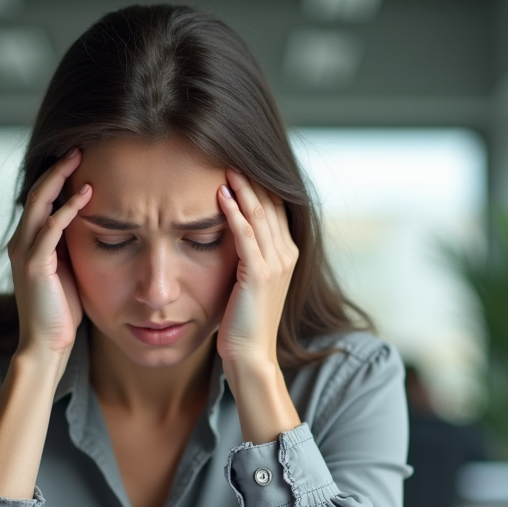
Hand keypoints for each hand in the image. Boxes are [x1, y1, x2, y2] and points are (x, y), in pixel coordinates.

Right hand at [7, 149, 92, 360]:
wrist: (47, 344)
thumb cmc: (61, 311)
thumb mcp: (68, 270)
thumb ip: (70, 246)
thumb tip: (91, 224)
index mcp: (29, 242)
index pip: (40, 199)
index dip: (56, 176)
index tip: (78, 158)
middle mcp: (21, 242)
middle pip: (36, 192)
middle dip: (57, 168)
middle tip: (78, 147)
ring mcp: (25, 252)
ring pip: (38, 203)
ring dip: (59, 179)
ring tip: (79, 158)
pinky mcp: (34, 265)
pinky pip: (50, 228)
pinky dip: (67, 209)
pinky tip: (85, 195)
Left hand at [216, 169, 298, 371]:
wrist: (251, 355)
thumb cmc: (243, 321)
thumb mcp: (249, 280)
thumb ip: (247, 254)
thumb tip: (228, 229)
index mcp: (288, 254)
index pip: (276, 207)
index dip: (260, 183)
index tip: (239, 161)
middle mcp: (287, 254)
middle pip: (271, 203)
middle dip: (252, 177)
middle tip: (230, 152)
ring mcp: (276, 264)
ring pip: (260, 214)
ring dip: (242, 187)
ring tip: (224, 164)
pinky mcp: (259, 274)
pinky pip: (245, 234)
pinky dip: (233, 211)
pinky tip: (220, 194)